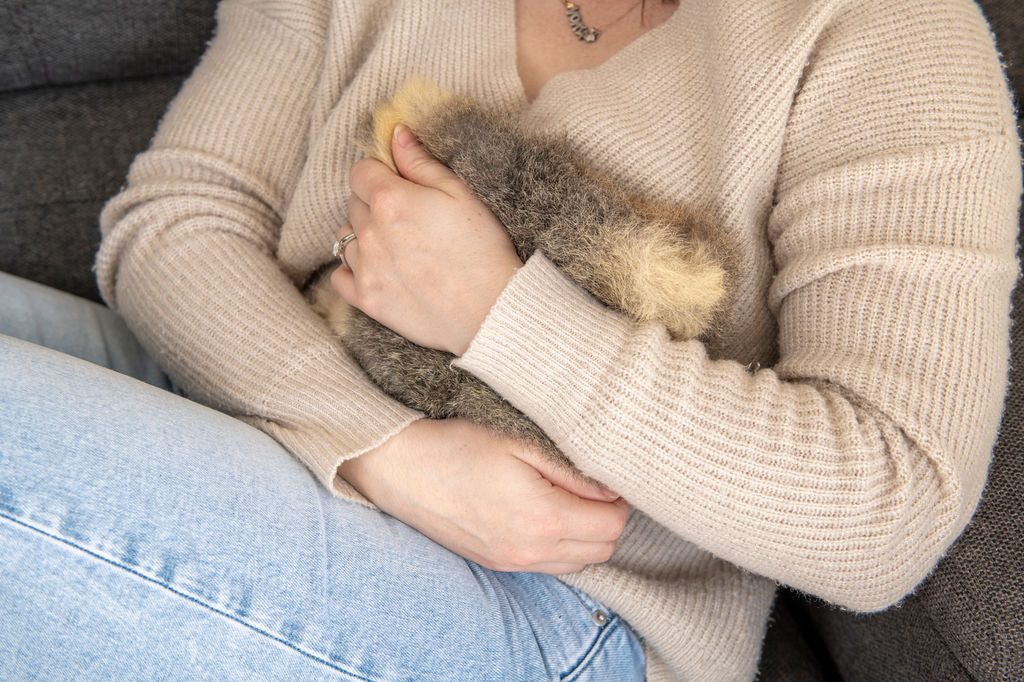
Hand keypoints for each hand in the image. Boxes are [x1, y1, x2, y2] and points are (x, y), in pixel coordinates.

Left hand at [331, 125, 521, 355]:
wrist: (490, 310)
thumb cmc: (482, 250)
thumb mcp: (460, 195)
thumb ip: (422, 163)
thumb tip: (396, 134)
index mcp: (390, 200)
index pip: (360, 171)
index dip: (379, 173)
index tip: (398, 183)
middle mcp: (370, 233)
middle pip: (354, 204)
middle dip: (374, 204)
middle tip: (408, 218)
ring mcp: (365, 268)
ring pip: (346, 239)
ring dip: (365, 236)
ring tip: (397, 247)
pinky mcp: (366, 299)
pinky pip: (340, 276)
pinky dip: (353, 269)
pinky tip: (379, 269)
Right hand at [339, 419, 628, 574]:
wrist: (398, 467)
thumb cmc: (456, 445)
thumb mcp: (520, 443)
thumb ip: (571, 471)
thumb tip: (610, 488)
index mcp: (542, 518)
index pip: (611, 526)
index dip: (620, 500)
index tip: (608, 476)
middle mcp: (529, 550)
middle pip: (601, 551)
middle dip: (609, 520)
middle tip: (595, 485)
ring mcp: (510, 562)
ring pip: (578, 563)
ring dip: (586, 536)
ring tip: (571, 498)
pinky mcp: (495, 563)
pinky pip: (549, 565)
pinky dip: (561, 546)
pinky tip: (546, 514)